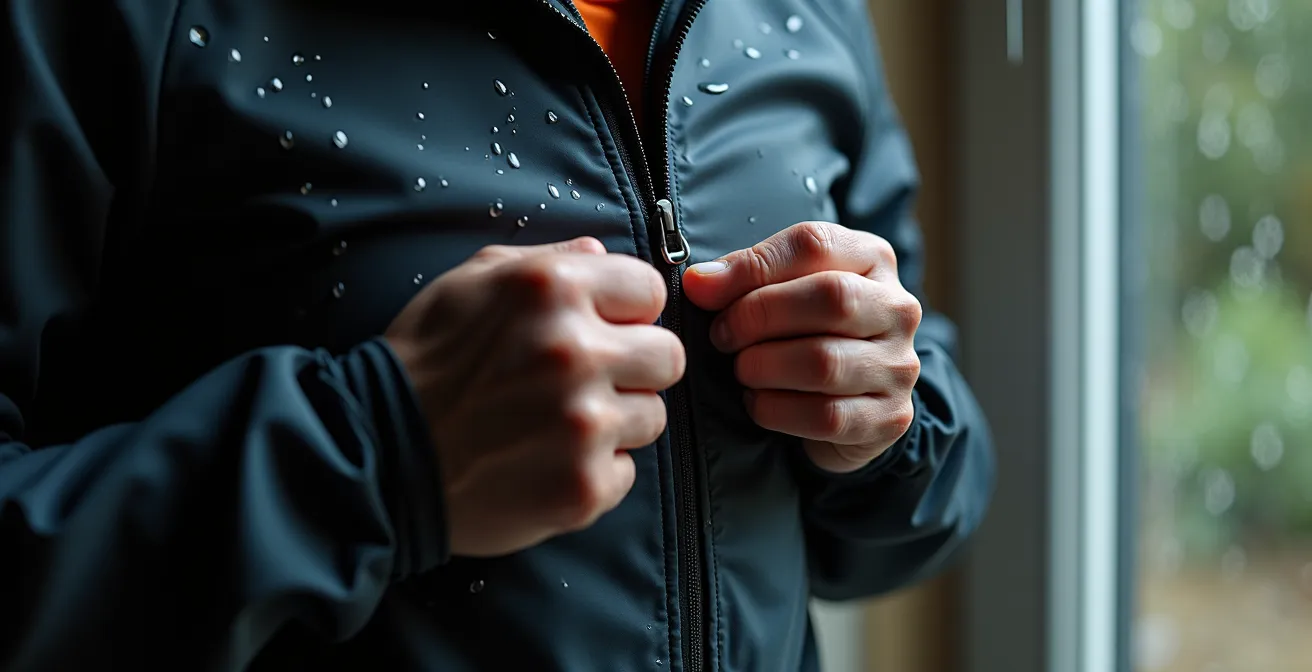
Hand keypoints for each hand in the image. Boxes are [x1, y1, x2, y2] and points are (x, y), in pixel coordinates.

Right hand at [385, 237, 684, 556]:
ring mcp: (583, 424)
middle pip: (668, 356)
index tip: (603, 330)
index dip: (627, 313)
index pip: (650, 290)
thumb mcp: (472, 282)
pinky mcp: (583, 486)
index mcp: (554, 289)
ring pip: (652, 416)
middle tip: (587, 381)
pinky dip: (593, 472)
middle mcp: (576, 351)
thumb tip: (600, 255)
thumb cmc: (424, 361)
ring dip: (615, 421)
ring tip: (556, 424)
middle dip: (634, 366)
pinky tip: (544, 463)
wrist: (377, 452)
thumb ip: (546, 261)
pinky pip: (626, 473)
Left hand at [681, 222, 920, 473]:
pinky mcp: (889, 418)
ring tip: (742, 369)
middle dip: (758, 317)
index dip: (752, 266)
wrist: (851, 401)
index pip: (814, 244)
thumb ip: (745, 277)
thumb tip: (699, 282)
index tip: (704, 289)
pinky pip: (826, 416)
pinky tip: (758, 402)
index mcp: (872, 259)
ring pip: (825, 362)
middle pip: (830, 297)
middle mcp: (898, 308)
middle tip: (723, 335)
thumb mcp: (782, 289)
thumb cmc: (807, 332)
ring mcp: (899, 366)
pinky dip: (775, 409)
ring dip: (763, 367)